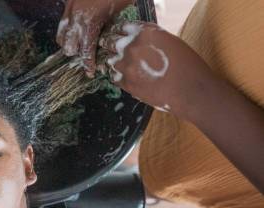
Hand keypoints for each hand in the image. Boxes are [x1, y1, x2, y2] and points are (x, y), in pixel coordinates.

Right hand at [56, 0, 134, 77]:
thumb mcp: (120, 9)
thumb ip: (109, 26)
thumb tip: (107, 40)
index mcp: (90, 21)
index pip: (85, 51)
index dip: (88, 63)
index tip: (90, 72)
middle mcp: (76, 18)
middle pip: (68, 47)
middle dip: (77, 53)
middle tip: (87, 56)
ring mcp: (69, 9)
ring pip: (61, 35)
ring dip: (69, 43)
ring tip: (79, 45)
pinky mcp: (68, 3)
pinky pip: (63, 22)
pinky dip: (67, 30)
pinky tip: (77, 31)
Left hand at [99, 21, 216, 120]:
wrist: (190, 92)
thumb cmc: (187, 65)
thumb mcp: (170, 41)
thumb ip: (151, 38)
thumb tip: (138, 39)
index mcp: (146, 33)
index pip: (123, 27)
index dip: (119, 31)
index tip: (117, 33)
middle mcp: (134, 47)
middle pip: (111, 42)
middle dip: (109, 43)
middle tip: (106, 45)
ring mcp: (128, 66)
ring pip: (110, 60)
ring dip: (110, 60)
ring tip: (110, 61)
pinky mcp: (127, 84)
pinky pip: (114, 77)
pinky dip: (115, 75)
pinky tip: (118, 74)